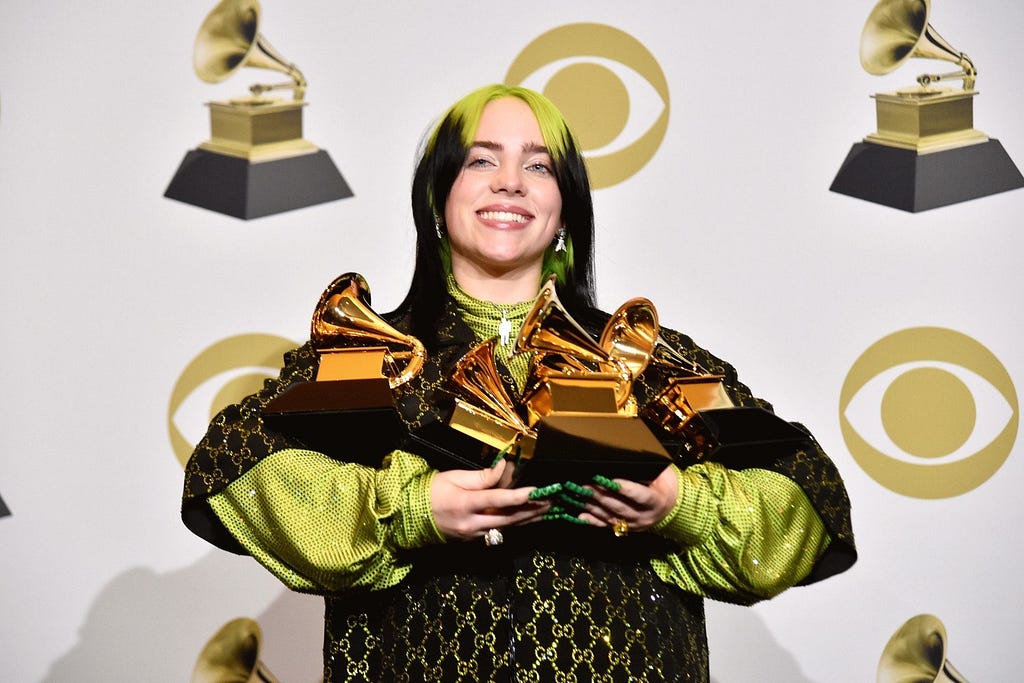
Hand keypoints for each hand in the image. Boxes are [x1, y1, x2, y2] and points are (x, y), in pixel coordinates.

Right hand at [430, 459, 548, 540]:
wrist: (411, 516)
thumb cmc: (432, 491)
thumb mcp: (455, 477)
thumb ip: (483, 477)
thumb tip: (505, 468)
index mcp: (465, 503)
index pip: (498, 500)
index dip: (519, 496)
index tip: (537, 490)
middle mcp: (471, 523)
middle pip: (508, 518)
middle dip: (532, 510)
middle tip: (551, 501)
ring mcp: (473, 535)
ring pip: (506, 528)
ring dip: (528, 519)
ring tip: (546, 511)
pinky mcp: (473, 540)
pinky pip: (498, 531)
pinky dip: (514, 524)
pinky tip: (527, 518)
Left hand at [576, 466, 678, 532]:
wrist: (675, 506)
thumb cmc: (667, 484)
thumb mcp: (664, 474)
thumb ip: (649, 469)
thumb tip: (630, 458)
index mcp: (656, 501)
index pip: (639, 495)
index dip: (624, 488)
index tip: (609, 480)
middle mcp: (644, 516)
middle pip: (620, 506)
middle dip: (601, 495)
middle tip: (585, 484)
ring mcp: (634, 524)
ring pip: (611, 516)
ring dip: (593, 506)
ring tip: (578, 495)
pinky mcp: (626, 528)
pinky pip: (607, 525)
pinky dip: (593, 520)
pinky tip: (581, 515)